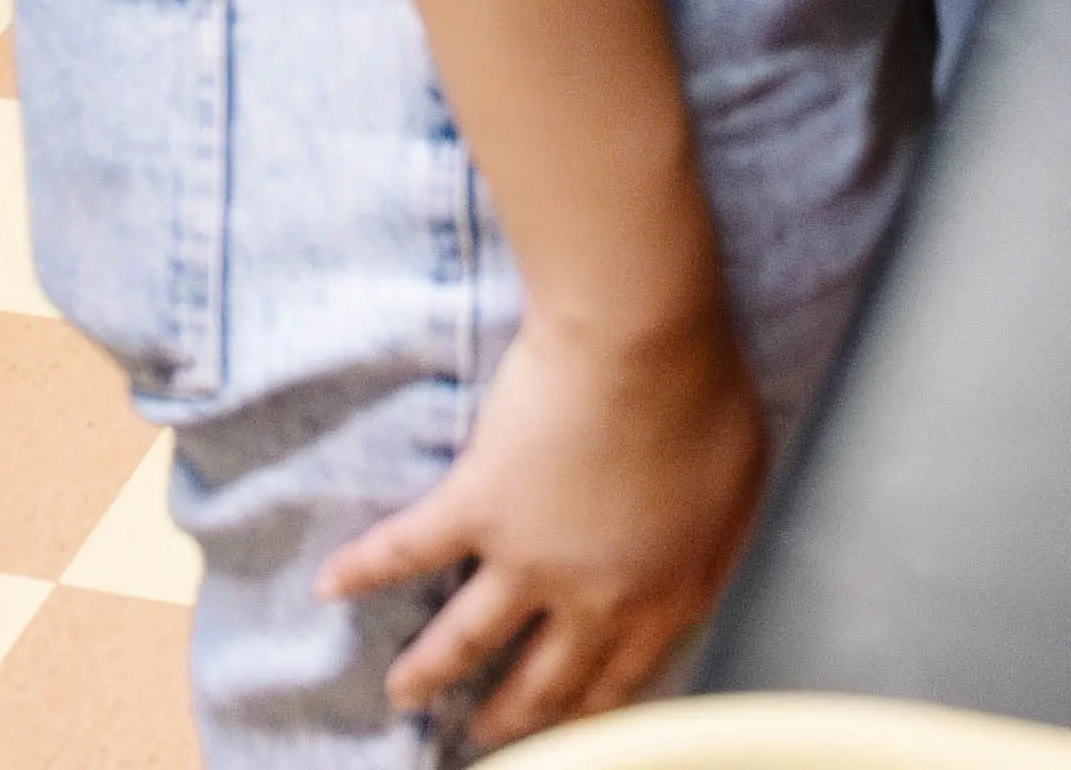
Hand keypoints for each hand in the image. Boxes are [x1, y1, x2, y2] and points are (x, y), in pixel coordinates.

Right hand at [326, 295, 767, 750]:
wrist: (645, 340)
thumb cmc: (706, 394)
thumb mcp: (741, 489)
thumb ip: (713, 548)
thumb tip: (698, 577)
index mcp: (663, 593)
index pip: (624, 677)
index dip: (593, 707)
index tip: (571, 724)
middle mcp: (592, 597)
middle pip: (546, 678)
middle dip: (515, 715)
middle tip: (488, 735)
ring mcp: (529, 558)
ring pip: (468, 637)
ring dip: (429, 671)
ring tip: (402, 694)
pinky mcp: (477, 507)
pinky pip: (408, 548)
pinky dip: (362, 568)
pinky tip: (328, 586)